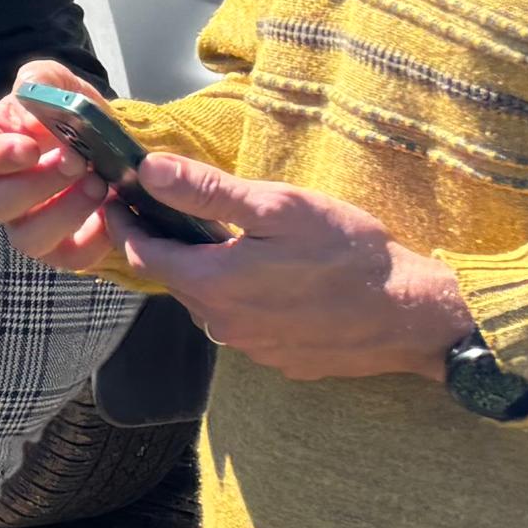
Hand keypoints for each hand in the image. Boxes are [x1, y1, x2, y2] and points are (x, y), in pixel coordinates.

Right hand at [0, 59, 114, 266]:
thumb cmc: (67, 111)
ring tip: (100, 186)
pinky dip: (93, 242)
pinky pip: (68, 259)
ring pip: (28, 238)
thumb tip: (31, 88)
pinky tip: (112, 214)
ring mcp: (25, 224)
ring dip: (66, 213)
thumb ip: (41, 79)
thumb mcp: (56, 84)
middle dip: (40, 184)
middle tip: (78, 162)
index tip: (30, 148)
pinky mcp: (59, 249)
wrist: (101, 140)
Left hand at [117, 158, 472, 382]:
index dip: (125, 225)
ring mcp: (251, 347)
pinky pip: (241, 323)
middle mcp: (223, 324)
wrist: (411, 315)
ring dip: (201, 273)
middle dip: (162, 246)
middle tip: (163, 211)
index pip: (143, 255)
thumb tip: (150, 170)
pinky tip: (263, 276)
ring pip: (207, 304)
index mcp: (213, 284)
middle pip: (173, 280)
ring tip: (215, 239)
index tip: (117, 200)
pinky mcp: (279, 358)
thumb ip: (207, 191)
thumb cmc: (348, 253)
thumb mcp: (278, 207)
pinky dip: (236, 297)